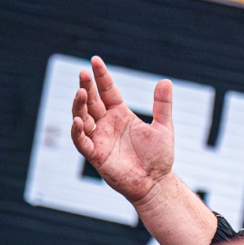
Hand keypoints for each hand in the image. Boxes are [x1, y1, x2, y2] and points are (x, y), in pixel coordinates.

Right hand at [70, 57, 174, 207]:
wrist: (156, 184)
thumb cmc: (158, 158)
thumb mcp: (164, 127)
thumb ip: (162, 105)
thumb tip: (166, 81)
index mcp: (120, 114)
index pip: (107, 91)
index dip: (100, 76)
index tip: (94, 60)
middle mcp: (107, 124)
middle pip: (92, 101)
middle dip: (86, 86)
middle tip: (82, 73)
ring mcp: (100, 139)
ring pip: (83, 118)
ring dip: (79, 105)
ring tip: (81, 92)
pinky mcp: (96, 155)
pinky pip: (82, 141)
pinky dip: (78, 131)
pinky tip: (79, 121)